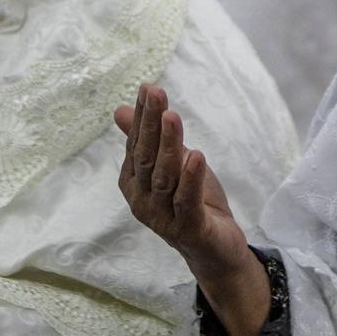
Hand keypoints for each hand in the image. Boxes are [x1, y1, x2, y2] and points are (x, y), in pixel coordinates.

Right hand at [116, 85, 269, 335]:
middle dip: (150, 124)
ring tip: (173, 117)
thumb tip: (121, 109)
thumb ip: (148, 140)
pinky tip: (196, 155)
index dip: (143, 116)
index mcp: (135, 183)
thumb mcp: (172, 165)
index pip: (137, 145)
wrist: (215, 248)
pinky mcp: (189, 230)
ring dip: (169, 145)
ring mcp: (163, 218)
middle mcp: (142, 201)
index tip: (149, 88)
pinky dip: (191, 179)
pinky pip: (188, 202)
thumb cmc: (191, 202)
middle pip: (147, 158)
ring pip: (165, 178)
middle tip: (156, 93)